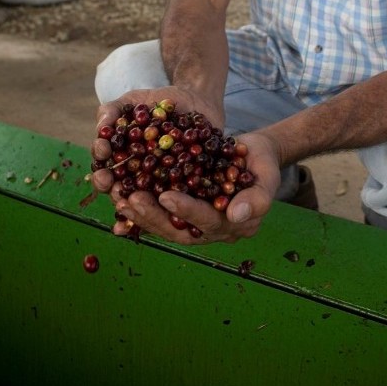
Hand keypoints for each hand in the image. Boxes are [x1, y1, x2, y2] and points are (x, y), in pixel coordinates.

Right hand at [90, 86, 222, 195]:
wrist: (196, 99)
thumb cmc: (159, 102)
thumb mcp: (132, 101)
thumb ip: (111, 112)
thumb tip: (101, 128)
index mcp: (121, 165)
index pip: (105, 175)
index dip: (101, 170)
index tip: (103, 155)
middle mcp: (139, 180)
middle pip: (122, 194)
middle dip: (115, 192)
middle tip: (114, 187)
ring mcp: (163, 185)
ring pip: (150, 203)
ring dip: (141, 205)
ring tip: (137, 199)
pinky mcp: (189, 185)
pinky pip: (183, 197)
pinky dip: (177, 202)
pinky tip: (172, 201)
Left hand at [108, 131, 281, 244]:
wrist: (252, 154)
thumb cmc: (262, 162)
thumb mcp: (267, 174)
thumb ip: (258, 198)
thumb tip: (236, 215)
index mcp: (235, 226)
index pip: (208, 221)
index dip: (187, 210)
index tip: (166, 196)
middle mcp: (212, 230)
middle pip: (180, 230)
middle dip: (154, 216)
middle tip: (132, 198)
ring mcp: (195, 223)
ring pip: (165, 225)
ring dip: (141, 214)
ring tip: (120, 197)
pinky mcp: (181, 212)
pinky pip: (158, 215)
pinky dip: (138, 210)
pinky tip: (119, 199)